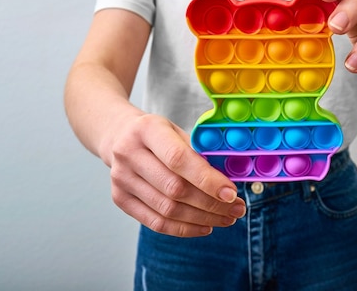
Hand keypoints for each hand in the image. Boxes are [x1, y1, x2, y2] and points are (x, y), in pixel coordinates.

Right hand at [108, 114, 245, 236]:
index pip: (178, 159)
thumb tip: (228, 183)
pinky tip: (205, 226)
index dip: (207, 180)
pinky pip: (156, 222)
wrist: (119, 136)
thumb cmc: (158, 134)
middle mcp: (129, 153)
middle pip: (174, 189)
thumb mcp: (177, 130)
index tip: (231, 193)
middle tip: (237, 209)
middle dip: (211, 204)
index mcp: (147, 129)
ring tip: (226, 219)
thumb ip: (199, 153)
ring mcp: (121, 178)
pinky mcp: (120, 199)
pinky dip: (184, 228)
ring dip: (202, 219)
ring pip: (167, 209)